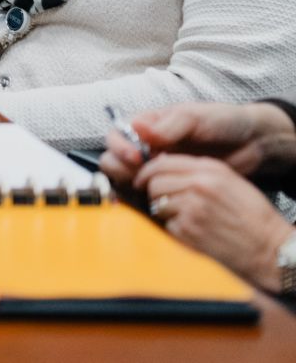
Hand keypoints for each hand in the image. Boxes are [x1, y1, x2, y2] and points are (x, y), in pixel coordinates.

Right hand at [102, 102, 295, 187]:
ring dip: (130, 185)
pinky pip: (150, 194)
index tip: (135, 157)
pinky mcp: (171, 186)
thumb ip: (169, 125)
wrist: (253, 143)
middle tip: (140, 177)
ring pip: (127, 178)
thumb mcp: (197, 117)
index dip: (119, 147)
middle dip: (120, 168)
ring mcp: (157, 167)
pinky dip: (147, 199)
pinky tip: (159, 201)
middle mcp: (146, 146)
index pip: (117, 135)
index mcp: (148, 125)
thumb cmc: (224, 122)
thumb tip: (137, 127)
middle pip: (114, 158)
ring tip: (149, 190)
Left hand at [136, 154, 291, 292]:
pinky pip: (168, 225)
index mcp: (209, 170)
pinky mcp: (189, 230)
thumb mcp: (230, 181)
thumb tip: (163, 164)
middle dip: (154, 193)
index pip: (162, 163)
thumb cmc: (252, 216)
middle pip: (155, 183)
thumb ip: (199, 170)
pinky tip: (194, 231)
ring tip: (185, 217)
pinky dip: (176, 229)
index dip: (148, 171)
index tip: (142, 179)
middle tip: (164, 201)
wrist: (270, 248)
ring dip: (165, 211)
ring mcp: (192, 208)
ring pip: (158, 204)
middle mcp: (198, 186)